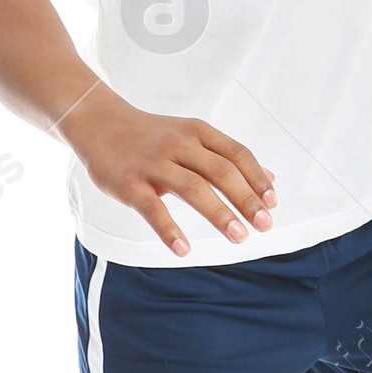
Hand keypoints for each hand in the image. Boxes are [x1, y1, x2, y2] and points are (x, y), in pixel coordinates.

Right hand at [61, 91, 275, 258]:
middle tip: (264, 226)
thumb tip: (271, 179)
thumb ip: (227, 157)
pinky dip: (169, 230)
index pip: (236, 154)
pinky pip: (152, 209)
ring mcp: (153, 163)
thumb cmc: (152, 137)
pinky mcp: (129, 182)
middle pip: (221, 172)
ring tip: (239, 237)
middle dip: (246, 200)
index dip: (257, 179)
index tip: (273, 204)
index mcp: (198, 133)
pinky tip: (184, 249)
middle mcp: (179, 144)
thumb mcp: (192, 138)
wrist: (98, 123)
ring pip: (193, 188)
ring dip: (219, 214)